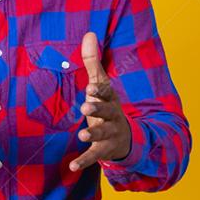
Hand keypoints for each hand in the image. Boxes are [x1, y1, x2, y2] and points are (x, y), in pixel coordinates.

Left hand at [69, 31, 130, 170]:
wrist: (128, 137)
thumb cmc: (107, 105)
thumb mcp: (101, 84)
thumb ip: (93, 62)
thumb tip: (89, 33)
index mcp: (110, 99)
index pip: (106, 92)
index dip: (99, 90)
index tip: (91, 87)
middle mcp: (112, 116)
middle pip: (106, 112)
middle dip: (97, 109)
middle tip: (86, 107)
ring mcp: (110, 133)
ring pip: (102, 133)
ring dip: (92, 134)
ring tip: (81, 135)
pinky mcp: (104, 149)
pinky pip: (94, 155)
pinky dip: (84, 161)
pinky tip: (71, 166)